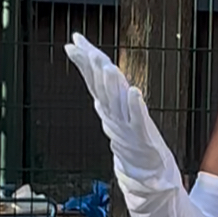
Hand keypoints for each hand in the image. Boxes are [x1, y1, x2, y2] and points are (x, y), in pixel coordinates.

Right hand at [64, 33, 179, 187]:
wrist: (144, 173)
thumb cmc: (132, 139)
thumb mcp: (116, 111)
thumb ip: (106, 89)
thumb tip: (94, 67)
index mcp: (108, 107)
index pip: (93, 80)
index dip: (84, 60)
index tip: (73, 42)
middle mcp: (114, 115)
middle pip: (102, 89)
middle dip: (95, 69)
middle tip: (88, 51)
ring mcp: (127, 126)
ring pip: (116, 102)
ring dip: (112, 84)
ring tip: (108, 66)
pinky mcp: (142, 137)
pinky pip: (137, 120)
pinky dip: (135, 106)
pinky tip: (134, 92)